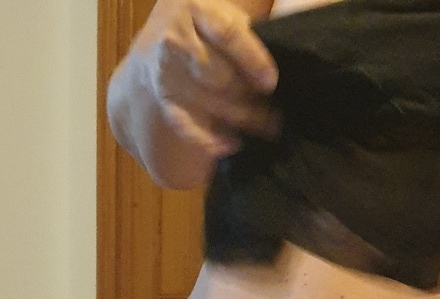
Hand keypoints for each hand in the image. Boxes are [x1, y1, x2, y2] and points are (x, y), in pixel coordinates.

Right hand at [127, 0, 280, 159]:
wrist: (163, 31)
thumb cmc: (208, 22)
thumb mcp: (227, 12)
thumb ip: (248, 30)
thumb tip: (275, 61)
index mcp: (197, 9)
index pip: (227, 35)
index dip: (251, 60)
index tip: (270, 83)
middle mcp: (177, 38)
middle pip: (218, 74)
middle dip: (250, 98)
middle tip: (277, 116)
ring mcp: (167, 70)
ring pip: (208, 100)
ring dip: (240, 118)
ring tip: (266, 128)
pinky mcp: (164, 96)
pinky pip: (184, 122)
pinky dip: (207, 138)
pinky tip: (230, 144)